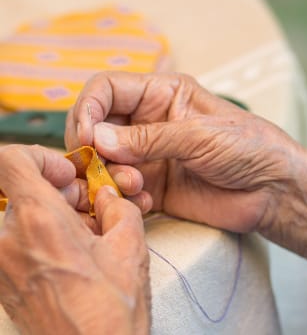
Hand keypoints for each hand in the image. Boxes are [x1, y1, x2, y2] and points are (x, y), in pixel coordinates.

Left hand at [0, 145, 149, 333]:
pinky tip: (69, 252)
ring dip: (45, 212)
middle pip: (15, 188)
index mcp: (39, 221)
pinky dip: (36, 235)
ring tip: (81, 233)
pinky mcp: (0, 282)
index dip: (41, 158)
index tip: (67, 176)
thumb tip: (107, 197)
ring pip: (14, 214)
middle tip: (85, 206)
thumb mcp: (129, 248)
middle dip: (53, 189)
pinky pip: (11, 240)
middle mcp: (6, 239)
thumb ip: (118, 207)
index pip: (11, 160)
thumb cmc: (110, 311)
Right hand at [66, 72, 301, 231]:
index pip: (107, 88)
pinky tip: (147, 203)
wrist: (273, 191)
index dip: (88, 108)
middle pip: (96, 125)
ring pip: (103, 161)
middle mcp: (150, 122)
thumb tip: (95, 138)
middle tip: (102, 166)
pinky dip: (123, 197)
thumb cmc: (249, 148)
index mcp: (163, 93)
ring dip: (108, 175)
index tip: (86, 137)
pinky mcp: (154, 187)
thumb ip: (149, 138)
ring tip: (136, 185)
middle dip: (93, 147)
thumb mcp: (200, 136)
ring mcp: (151, 156)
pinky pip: (121, 190)